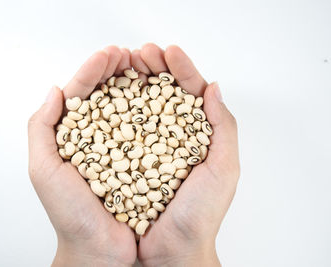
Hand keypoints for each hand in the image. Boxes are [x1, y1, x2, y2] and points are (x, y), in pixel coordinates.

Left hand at [28, 46, 136, 265]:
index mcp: (73, 136)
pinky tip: (160, 94)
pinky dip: (155, 110)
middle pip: (107, 95)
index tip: (108, 54)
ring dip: (136, 83)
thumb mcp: (43, 169)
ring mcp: (123, 147)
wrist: (100, 248)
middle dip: (115, 71)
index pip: (81, 94)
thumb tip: (55, 90)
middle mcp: (98, 138)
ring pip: (129, 107)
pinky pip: (150, 131)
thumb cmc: (70, 214)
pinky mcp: (144, 160)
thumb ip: (41, 128)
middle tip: (127, 53)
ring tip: (143, 65)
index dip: (92, 71)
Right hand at [132, 44, 239, 265]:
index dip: (181, 69)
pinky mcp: (126, 160)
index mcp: (197, 136)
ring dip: (133, 82)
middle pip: (162, 95)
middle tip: (141, 52)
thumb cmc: (199, 215)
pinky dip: (114, 110)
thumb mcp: (223, 170)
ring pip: (140, 107)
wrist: (169, 250)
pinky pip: (119, 130)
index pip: (190, 94)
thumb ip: (223, 128)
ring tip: (124, 63)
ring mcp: (147, 147)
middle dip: (153, 69)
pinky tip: (108, 93)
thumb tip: (213, 89)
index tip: (168, 51)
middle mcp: (172, 138)